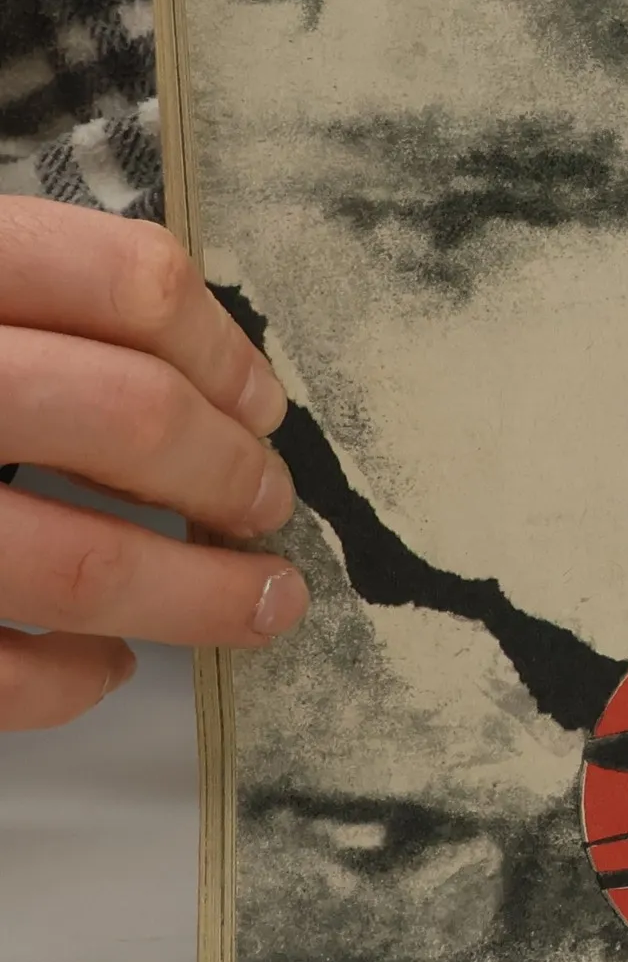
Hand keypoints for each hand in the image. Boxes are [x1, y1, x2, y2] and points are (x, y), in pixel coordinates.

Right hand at [0, 197, 309, 730]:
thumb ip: (28, 306)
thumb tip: (208, 387)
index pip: (130, 282)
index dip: (226, 352)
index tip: (260, 407)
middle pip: (132, 419)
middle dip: (232, 477)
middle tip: (266, 509)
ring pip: (83, 561)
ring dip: (201, 595)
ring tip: (255, 600)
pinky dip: (73, 679)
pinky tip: (105, 664)